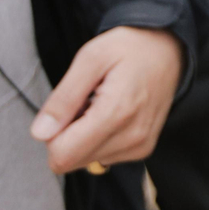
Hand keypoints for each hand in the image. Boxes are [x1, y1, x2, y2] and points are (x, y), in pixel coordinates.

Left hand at [29, 26, 183, 174]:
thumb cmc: (129, 48)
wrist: (168, 49)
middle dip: (69, 134)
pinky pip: (104, 157)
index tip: (68, 106)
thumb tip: (40, 134)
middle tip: (86, 101)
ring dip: (85, 135)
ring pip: (87, 161)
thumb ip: (63, 98)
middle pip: (73, 161)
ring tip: (102, 104)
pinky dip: (100, 137)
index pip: (63, 156)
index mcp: (116, 113)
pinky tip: (113, 113)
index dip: (53, 133)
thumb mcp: (90, 58)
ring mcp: (140, 146)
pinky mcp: (143, 150)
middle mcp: (132, 137)